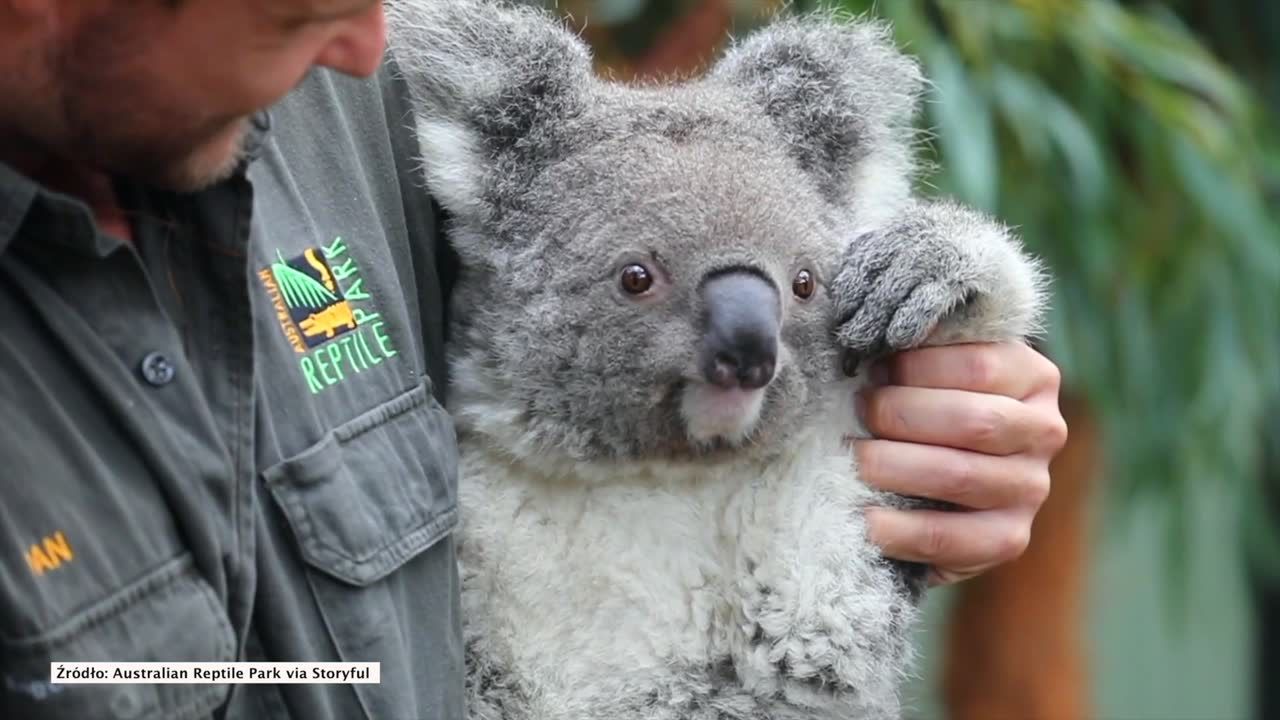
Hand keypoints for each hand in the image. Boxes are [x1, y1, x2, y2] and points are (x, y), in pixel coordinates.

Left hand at [854, 342, 1066, 585]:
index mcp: (1034, 377)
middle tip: (859, 412)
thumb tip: (877, 328)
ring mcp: (1031, 489)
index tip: (873, 369)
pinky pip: (948, 536)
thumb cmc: (927, 405)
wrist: (941, 481)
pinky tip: (864, 516)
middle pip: (970, 421)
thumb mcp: (934, 368)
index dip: (916, 367)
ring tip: (852, 457)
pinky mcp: (1008, 539)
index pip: (978, 365)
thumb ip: (919, 349)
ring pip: (957, 475)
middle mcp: (1044, 432)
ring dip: (892, 466)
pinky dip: (898, 527)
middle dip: (899, 415)